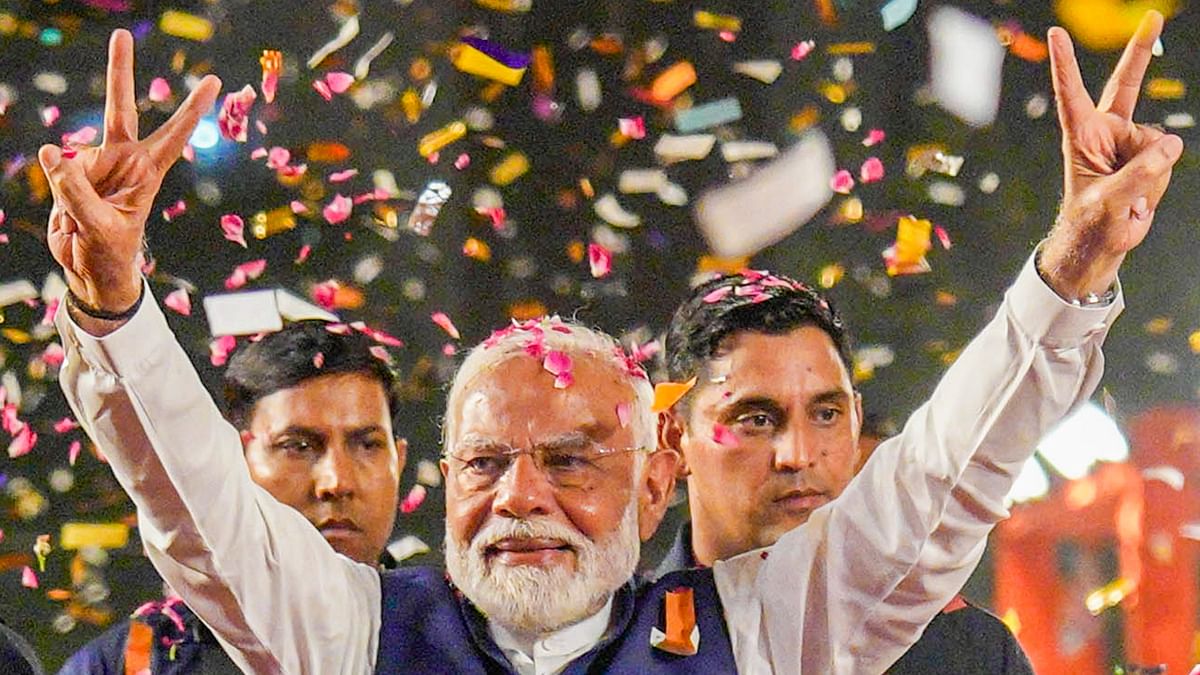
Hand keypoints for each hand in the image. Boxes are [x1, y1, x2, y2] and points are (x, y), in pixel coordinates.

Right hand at [39, 30, 220, 316]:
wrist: (91, 269)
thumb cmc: (108, 252)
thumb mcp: (97, 226)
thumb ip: (75, 190)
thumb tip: (55, 151)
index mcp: (147, 172)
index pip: (175, 134)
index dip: (192, 109)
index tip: (213, 80)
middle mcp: (124, 160)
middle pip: (120, 109)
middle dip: (118, 71)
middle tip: (120, 34)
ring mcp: (96, 164)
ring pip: (72, 158)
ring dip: (70, 191)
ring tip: (82, 221)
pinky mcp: (71, 173)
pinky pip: (56, 172)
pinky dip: (58, 194)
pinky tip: (69, 215)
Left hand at [1040, 11, 1182, 298]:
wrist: (1101, 243)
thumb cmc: (1092, 223)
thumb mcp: (1110, 202)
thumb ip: (1140, 173)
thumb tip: (1171, 144)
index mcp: (1080, 136)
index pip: (1072, 94)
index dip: (1066, 64)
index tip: (1058, 33)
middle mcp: (1104, 132)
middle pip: (1125, 85)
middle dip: (1140, 52)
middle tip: (1151, 16)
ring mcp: (1128, 143)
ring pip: (1157, 143)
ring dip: (1150, 174)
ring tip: (1128, 197)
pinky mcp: (1147, 155)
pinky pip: (1167, 159)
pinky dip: (1158, 181)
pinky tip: (1139, 197)